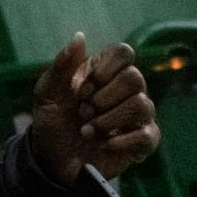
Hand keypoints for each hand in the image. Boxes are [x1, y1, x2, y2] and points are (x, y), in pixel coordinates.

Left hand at [28, 33, 160, 185]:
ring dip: (108, 120)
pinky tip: (105, 145)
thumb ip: (62, 65)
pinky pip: (148, 135)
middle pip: (134, 78)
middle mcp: (126, 91)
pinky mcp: (141, 142)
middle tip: (83, 112)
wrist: (51, 160)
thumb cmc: (52, 121)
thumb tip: (79, 36)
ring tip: (87, 131)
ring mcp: (136, 116)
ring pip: (142, 105)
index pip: (123, 53)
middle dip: (103, 98)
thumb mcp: (47, 93)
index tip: (84, 87)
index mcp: (105, 72)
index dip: (104, 69)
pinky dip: (123, 141)